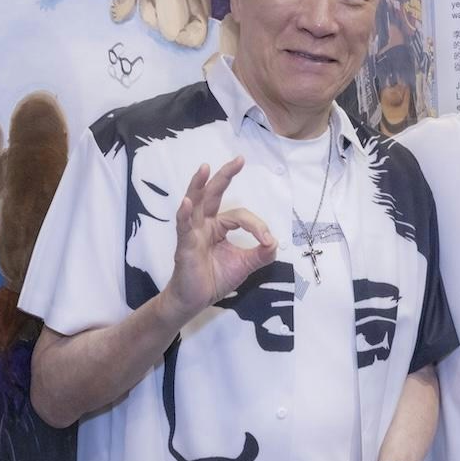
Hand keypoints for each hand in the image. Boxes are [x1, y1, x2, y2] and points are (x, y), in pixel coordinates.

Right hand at [158, 158, 275, 323]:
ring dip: (199, 185)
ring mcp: (192, 234)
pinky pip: (184, 228)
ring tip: (204, 168)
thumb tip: (275, 242)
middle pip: (213, 195)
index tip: (267, 240)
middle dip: (225, 176)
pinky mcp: (184, 247)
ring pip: (196, 204)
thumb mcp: (244, 265)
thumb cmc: (214, 279)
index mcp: (218, 226)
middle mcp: (204, 225)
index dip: (256, 225)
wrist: (195, 300)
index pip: (239, 216)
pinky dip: (185, 215)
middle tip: (239, 160)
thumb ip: (261, 254)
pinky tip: (186, 202)